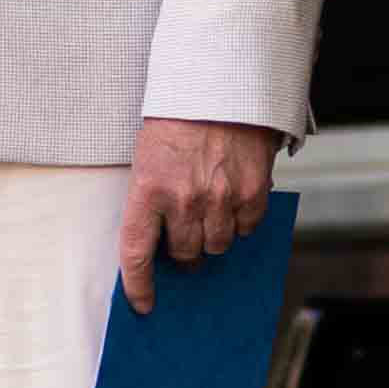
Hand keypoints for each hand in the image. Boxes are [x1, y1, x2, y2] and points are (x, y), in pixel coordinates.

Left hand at [120, 116, 277, 311]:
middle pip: (184, 254)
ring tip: (211, 212)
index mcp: (148, 189)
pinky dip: (241, 222)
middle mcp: (184, 200)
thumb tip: (164, 240)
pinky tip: (235, 200)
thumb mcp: (149, 155)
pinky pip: (247, 228)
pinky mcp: (252, 192)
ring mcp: (220, 198)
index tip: (143, 304)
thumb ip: (153, 197)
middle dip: (183, 253)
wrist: (219, 83)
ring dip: (213, 236)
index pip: (136, 253)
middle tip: (184, 240)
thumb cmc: (179, 118)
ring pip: (218, 245)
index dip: (139, 286)